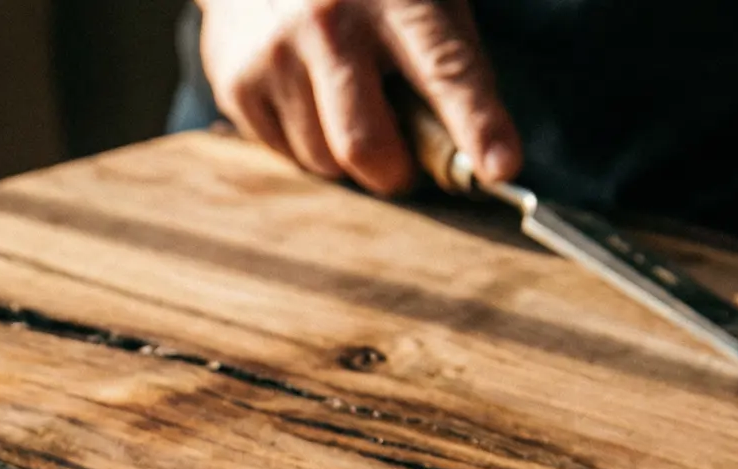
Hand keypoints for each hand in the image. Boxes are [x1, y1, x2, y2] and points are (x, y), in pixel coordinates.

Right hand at [196, 0, 520, 194]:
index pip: (446, 71)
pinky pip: (286, 153)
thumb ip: (444, 60)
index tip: (499, 168)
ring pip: (323, 160)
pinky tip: (307, 100)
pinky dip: (306, 143)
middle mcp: (331, 24)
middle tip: (404, 167)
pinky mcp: (238, 83)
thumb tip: (469, 153)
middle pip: (366, 145)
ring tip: (348, 111)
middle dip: (394, 174)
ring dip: (346, 158)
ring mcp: (277, 56)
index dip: (476, 124)